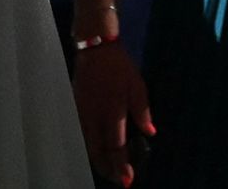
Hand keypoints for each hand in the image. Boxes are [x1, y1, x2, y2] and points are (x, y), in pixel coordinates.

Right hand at [73, 42, 153, 186]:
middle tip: (118, 180)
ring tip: (109, 170)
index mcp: (112, 112)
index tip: (127, 180)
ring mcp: (82, 114)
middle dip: (107, 169)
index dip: (121, 166)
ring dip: (98, 161)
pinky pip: (82, 135)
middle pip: (97, 152)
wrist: (96, 51)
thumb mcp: (138, 86)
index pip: (116, 146)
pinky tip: (97, 151)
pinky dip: (90, 147)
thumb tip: (151, 133)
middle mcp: (94, 118)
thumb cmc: (120, 68)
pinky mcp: (76, 110)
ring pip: (88, 146)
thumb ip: (143, 111)